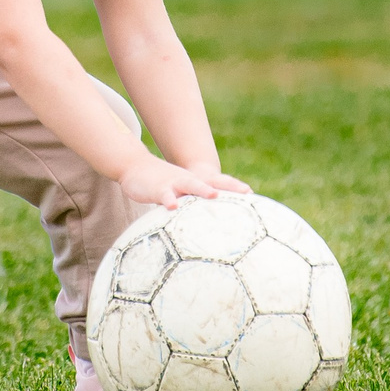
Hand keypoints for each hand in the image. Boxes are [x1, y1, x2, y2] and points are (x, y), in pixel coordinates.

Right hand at [118, 155, 251, 209]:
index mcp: (195, 183)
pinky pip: (165, 194)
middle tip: (246, 192)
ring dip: (202, 190)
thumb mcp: (179, 194)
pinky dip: (169, 200)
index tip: (254, 195)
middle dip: (229, 188)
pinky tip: (173, 207)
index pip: (219, 185)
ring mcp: (174, 183)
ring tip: (213, 195)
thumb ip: (192, 205)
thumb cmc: (160, 185)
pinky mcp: (158, 188)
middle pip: (212, 183)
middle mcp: (188, 181)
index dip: (236, 189)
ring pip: (190, 185)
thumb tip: (204, 223)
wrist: (135, 166)